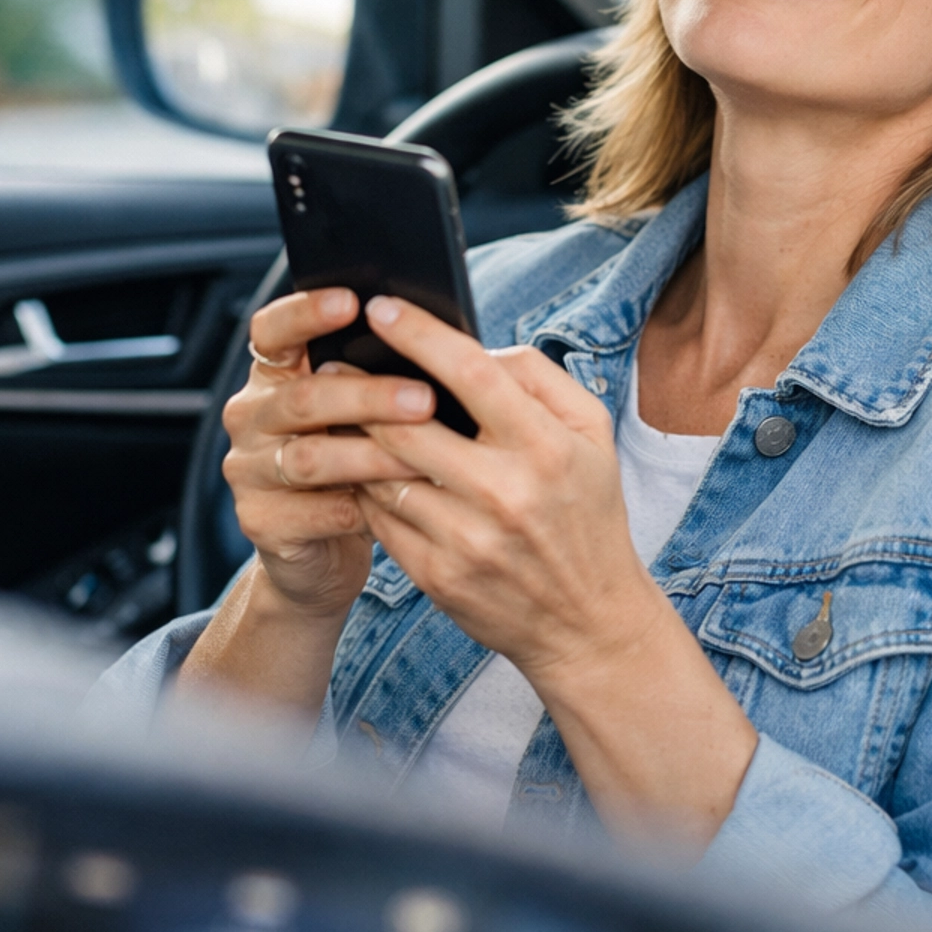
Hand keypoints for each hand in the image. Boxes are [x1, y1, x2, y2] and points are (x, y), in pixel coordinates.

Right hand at [220, 285, 437, 620]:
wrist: (322, 551)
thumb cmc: (357, 465)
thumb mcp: (362, 415)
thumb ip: (377, 378)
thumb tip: (442, 340)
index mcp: (273, 375)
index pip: (272, 330)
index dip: (306, 312)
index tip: (352, 301)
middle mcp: (250, 415)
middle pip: (302, 396)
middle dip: (368, 395)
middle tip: (425, 399)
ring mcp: (247, 470)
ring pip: (309, 457)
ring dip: (371, 456)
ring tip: (423, 458)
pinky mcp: (260, 521)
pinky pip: (315, 512)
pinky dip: (363, 509)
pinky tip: (402, 505)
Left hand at [360, 297, 756, 845]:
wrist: (589, 623)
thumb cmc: (588, 515)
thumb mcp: (594, 436)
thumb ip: (539, 378)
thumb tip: (474, 348)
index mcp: (547, 447)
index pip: (471, 373)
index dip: (420, 334)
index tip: (382, 308)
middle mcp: (506, 492)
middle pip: (407, 424)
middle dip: (363, 386)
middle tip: (338, 362)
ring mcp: (467, 539)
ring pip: (382, 471)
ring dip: (353, 437)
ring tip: (340, 412)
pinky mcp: (438, 576)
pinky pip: (380, 517)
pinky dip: (364, 487)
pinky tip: (360, 469)